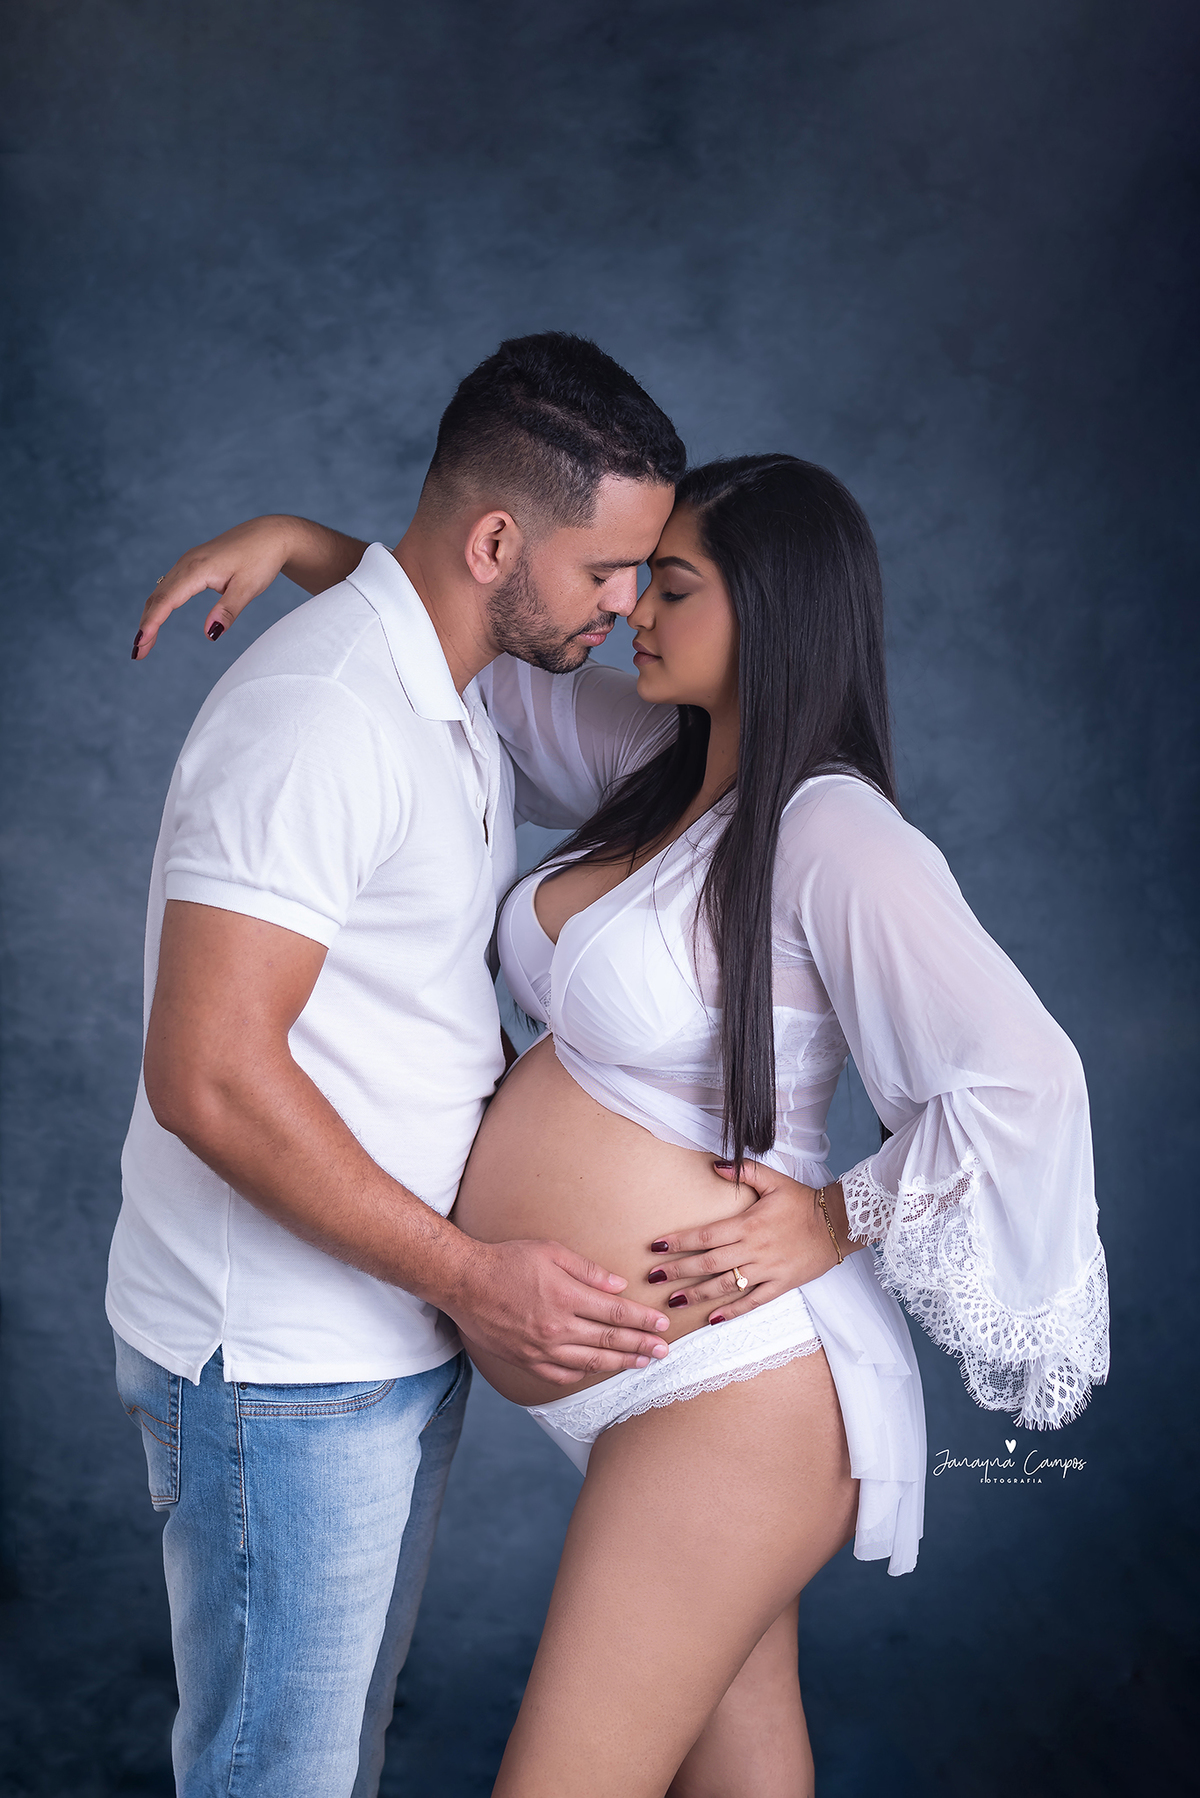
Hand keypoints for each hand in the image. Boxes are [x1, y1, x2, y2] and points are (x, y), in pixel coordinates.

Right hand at [131, 516, 298, 659]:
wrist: (270, 534)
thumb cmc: (261, 559)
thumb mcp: (249, 587)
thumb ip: (228, 611)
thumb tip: (210, 635)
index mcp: (197, 569)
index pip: (166, 601)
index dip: (151, 624)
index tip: (140, 645)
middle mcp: (187, 564)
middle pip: (157, 598)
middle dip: (146, 626)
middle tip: (138, 654)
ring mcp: (188, 562)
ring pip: (160, 592)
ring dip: (150, 616)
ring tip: (145, 642)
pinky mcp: (193, 564)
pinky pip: (169, 586)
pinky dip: (159, 604)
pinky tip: (158, 617)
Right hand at [448, 1237, 671, 1386]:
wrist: (464, 1282)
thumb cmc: (506, 1261)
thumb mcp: (550, 1252)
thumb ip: (587, 1271)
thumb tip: (618, 1287)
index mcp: (565, 1297)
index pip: (615, 1312)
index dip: (642, 1319)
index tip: (662, 1324)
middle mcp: (556, 1328)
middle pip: (609, 1340)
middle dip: (641, 1345)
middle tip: (664, 1350)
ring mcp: (541, 1348)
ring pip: (591, 1361)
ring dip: (620, 1363)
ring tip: (643, 1363)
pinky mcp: (526, 1360)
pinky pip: (562, 1375)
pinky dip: (584, 1373)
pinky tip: (598, 1370)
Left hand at [645, 1162, 864, 1324]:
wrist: (837, 1225)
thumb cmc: (803, 1202)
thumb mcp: (774, 1179)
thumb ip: (744, 1171)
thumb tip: (715, 1165)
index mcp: (748, 1224)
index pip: (705, 1235)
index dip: (679, 1242)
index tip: (656, 1247)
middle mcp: (753, 1249)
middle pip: (707, 1263)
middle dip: (677, 1271)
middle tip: (652, 1278)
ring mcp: (766, 1270)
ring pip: (725, 1285)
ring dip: (697, 1295)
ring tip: (673, 1301)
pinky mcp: (780, 1285)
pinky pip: (752, 1302)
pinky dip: (732, 1311)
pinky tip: (712, 1319)